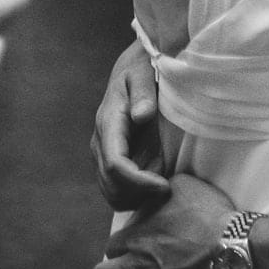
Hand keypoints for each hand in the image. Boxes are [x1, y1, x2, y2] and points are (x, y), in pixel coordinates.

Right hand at [92, 40, 168, 210]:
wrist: (133, 70)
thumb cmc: (142, 69)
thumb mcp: (145, 72)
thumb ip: (144, 92)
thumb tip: (141, 115)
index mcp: (109, 122)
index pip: (115, 165)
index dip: (138, 182)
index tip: (164, 185)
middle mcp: (100, 142)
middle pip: (112, 186)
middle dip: (140, 195)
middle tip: (168, 189)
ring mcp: (103, 154)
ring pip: (112, 194)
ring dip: (138, 199)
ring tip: (163, 186)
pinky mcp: (111, 161)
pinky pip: (117, 191)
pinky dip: (136, 197)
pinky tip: (155, 185)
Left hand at [94, 172, 236, 268]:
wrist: (235, 252)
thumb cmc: (211, 218)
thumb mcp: (184, 186)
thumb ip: (160, 187)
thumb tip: (154, 186)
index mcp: (134, 237)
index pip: (110, 247)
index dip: (121, 247)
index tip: (133, 248)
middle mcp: (133, 265)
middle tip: (130, 268)